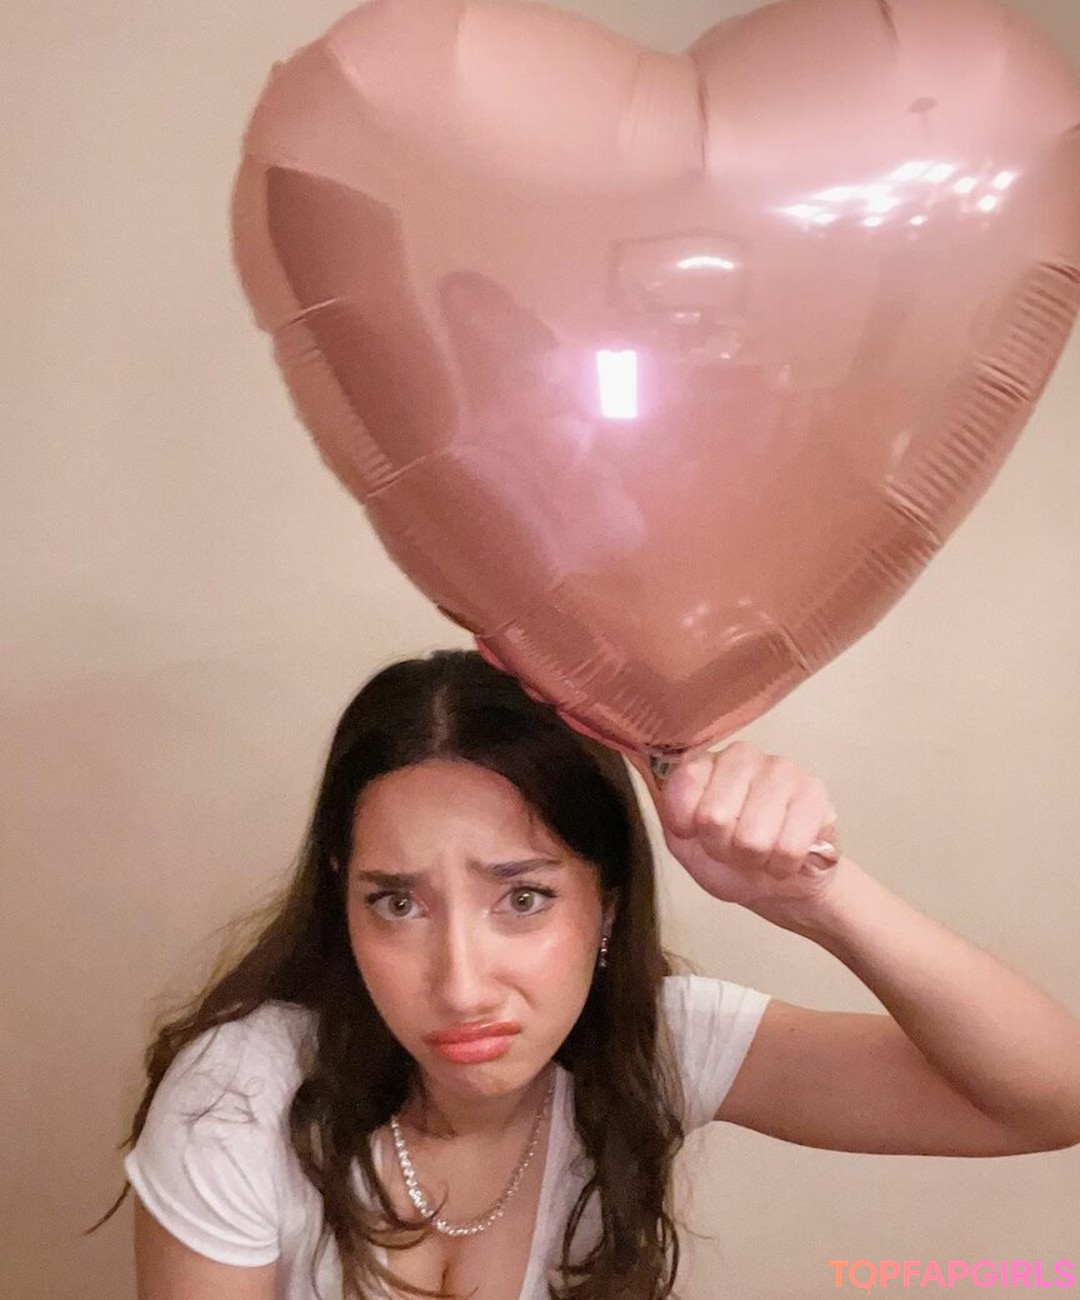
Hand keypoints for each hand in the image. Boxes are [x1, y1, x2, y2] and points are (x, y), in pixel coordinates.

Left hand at [629, 742, 843, 924]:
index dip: (688, 829)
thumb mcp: (685, 844)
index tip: (698, 836)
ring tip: (761, 852)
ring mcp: (781, 769)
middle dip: (723, 848)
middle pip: (714, 817)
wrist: (779, 883)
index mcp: (703, 763)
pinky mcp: (815, 793)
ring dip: (755, 859)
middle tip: (734, 848)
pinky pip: (789, 847)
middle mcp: (741, 755)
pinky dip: (783, 865)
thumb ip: (669, 814)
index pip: (682, 787)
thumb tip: (652, 775)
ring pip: (753, 836)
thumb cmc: (730, 861)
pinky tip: (785, 856)